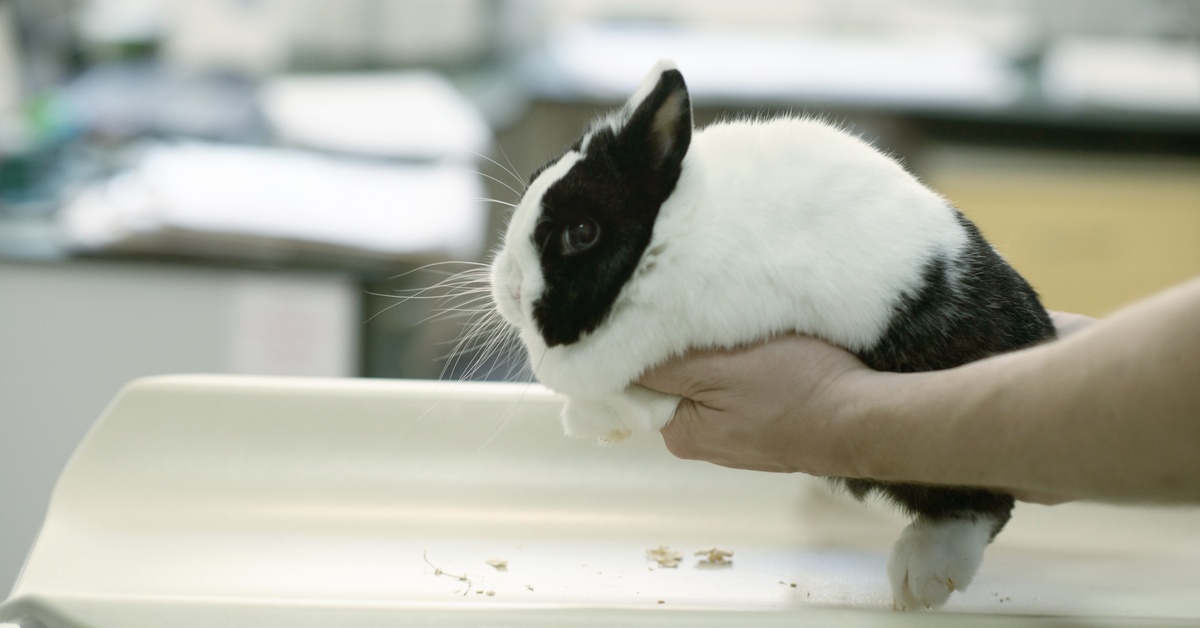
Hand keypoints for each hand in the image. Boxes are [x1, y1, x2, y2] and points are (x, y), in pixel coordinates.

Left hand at [638, 335, 871, 475]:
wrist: (866, 418)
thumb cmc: (795, 389)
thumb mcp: (717, 366)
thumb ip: (661, 365)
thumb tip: (608, 358)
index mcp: (680, 434)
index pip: (638, 384)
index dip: (647, 348)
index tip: (667, 320)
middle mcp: (703, 443)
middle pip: (675, 382)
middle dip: (690, 350)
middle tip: (718, 325)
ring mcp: (738, 437)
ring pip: (711, 383)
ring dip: (723, 357)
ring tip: (747, 339)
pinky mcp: (767, 426)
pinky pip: (742, 391)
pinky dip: (750, 370)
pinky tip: (770, 358)